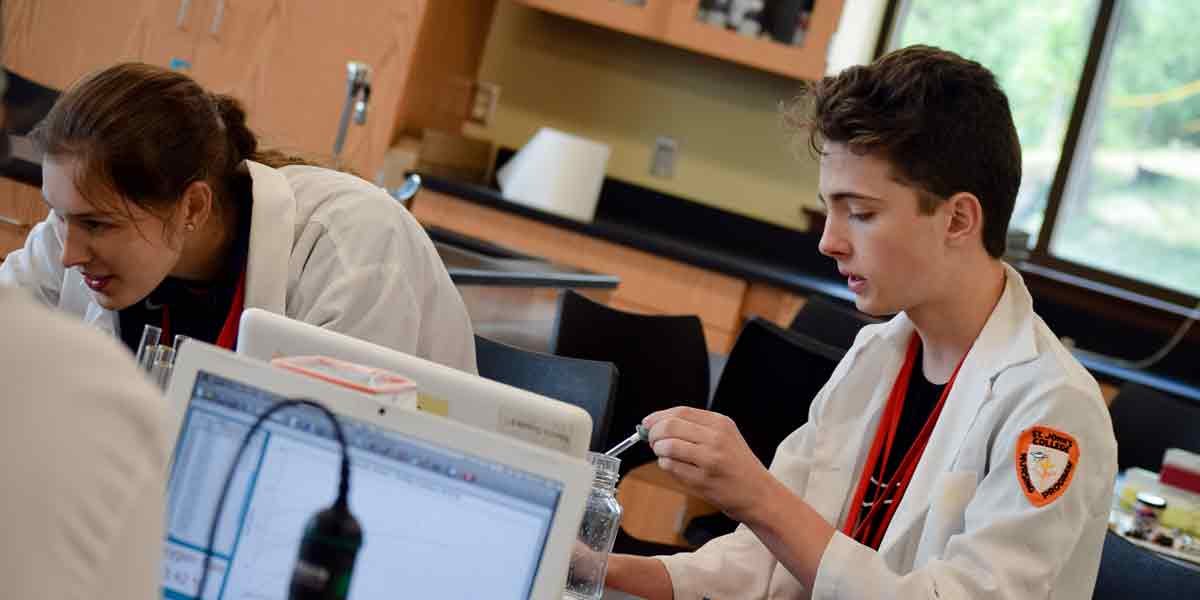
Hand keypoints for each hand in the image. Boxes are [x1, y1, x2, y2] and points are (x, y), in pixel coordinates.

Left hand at [642, 406, 777, 524]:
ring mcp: (710, 460)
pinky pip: (671, 467)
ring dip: (659, 450)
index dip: (658, 416)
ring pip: (668, 446)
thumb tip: (658, 423)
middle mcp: (716, 438)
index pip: (680, 411)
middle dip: (654, 433)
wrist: (758, 494)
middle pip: (670, 426)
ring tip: (664, 455)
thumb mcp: (725, 437)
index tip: (647, 423)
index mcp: (721, 423)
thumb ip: (696, 427)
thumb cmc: (738, 466)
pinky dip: (666, 466)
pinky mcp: (703, 480)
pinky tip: (674, 467)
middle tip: (652, 441)